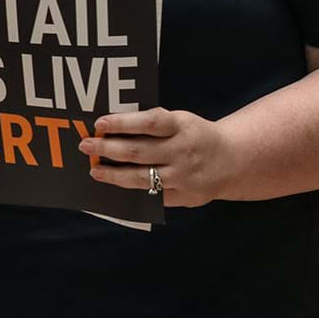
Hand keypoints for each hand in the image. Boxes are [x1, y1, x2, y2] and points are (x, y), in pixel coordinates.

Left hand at [78, 107, 237, 207]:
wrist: (233, 160)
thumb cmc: (196, 135)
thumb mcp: (181, 121)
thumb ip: (154, 124)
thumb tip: (114, 127)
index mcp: (181, 126)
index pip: (148, 123)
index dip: (122, 123)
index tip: (99, 123)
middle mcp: (181, 151)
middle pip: (137, 151)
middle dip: (107, 148)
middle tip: (85, 145)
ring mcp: (182, 176)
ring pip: (140, 177)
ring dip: (113, 174)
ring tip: (94, 170)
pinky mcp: (182, 196)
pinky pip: (150, 194)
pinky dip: (130, 189)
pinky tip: (115, 184)